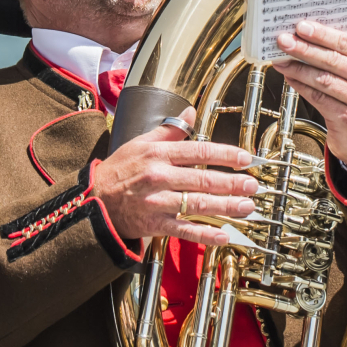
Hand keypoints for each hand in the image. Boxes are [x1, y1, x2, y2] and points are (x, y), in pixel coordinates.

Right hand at [91, 108, 258, 246]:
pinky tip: (223, 235)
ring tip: (246, 206)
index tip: (245, 158)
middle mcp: (158, 176)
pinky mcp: (154, 224)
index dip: (224, 154)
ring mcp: (156, 202)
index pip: (198, 151)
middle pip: (202, 179)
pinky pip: (183, 230)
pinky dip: (204, 234)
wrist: (93, 201)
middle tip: (252, 185)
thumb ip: (169, 130)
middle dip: (232, 183)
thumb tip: (191, 111)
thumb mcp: (140, 143)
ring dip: (225, 206)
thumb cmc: (119, 171)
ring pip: (197, 204)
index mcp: (158, 154)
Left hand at [272, 20, 346, 172]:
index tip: (300, 26)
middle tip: (283, 40)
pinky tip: (289, 77)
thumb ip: (339, 57)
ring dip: (298, 67)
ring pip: (323, 78)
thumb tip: (302, 38)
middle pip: (333, 59)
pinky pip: (318, 97)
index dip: (323, 33)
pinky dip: (300, 86)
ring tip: (280, 60)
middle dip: (305, 48)